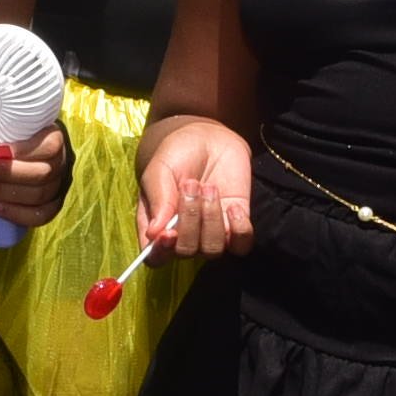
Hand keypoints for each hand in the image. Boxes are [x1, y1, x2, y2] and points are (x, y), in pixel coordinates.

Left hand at [0, 121, 69, 225]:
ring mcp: (58, 186)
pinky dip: (14, 213)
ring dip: (3, 194)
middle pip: (41, 174)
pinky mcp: (51, 206)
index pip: (48, 146)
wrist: (9, 158)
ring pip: (38, 196)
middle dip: (4, 175)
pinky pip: (39, 216)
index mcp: (53, 137)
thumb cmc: (0, 141)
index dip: (21, 152)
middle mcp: (61, 162)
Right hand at [138, 116, 253, 255]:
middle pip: (186, 252)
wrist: (208, 138)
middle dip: (190, 219)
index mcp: (157, 227)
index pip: (155, 257)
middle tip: (191, 184)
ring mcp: (210, 233)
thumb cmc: (178, 154)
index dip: (161, 252)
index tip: (168, 232)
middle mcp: (183, 236)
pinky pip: (241, 244)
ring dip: (211, 218)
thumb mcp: (160, 169)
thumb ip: (158, 198)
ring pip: (212, 249)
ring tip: (209, 188)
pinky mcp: (235, 226)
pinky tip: (232, 205)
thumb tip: (154, 233)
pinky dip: (239, 228)